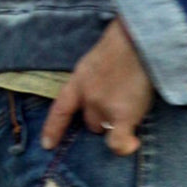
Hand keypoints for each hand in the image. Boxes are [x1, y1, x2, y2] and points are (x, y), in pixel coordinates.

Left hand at [41, 19, 153, 155]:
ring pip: (106, 128)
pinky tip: (131, 145)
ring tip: (134, 106)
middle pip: (89, 123)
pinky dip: (123, 145)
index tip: (47, 145)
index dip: (53, 128)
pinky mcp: (123, 115)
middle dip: (101, 120)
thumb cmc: (123, 45)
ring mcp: (104, 107)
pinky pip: (118, 140)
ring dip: (116, 124)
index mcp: (79, 81)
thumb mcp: (97, 61)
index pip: (61, 109)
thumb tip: (106, 94)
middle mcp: (87, 97)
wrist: (139, 41)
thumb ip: (94, 80)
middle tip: (120, 105)